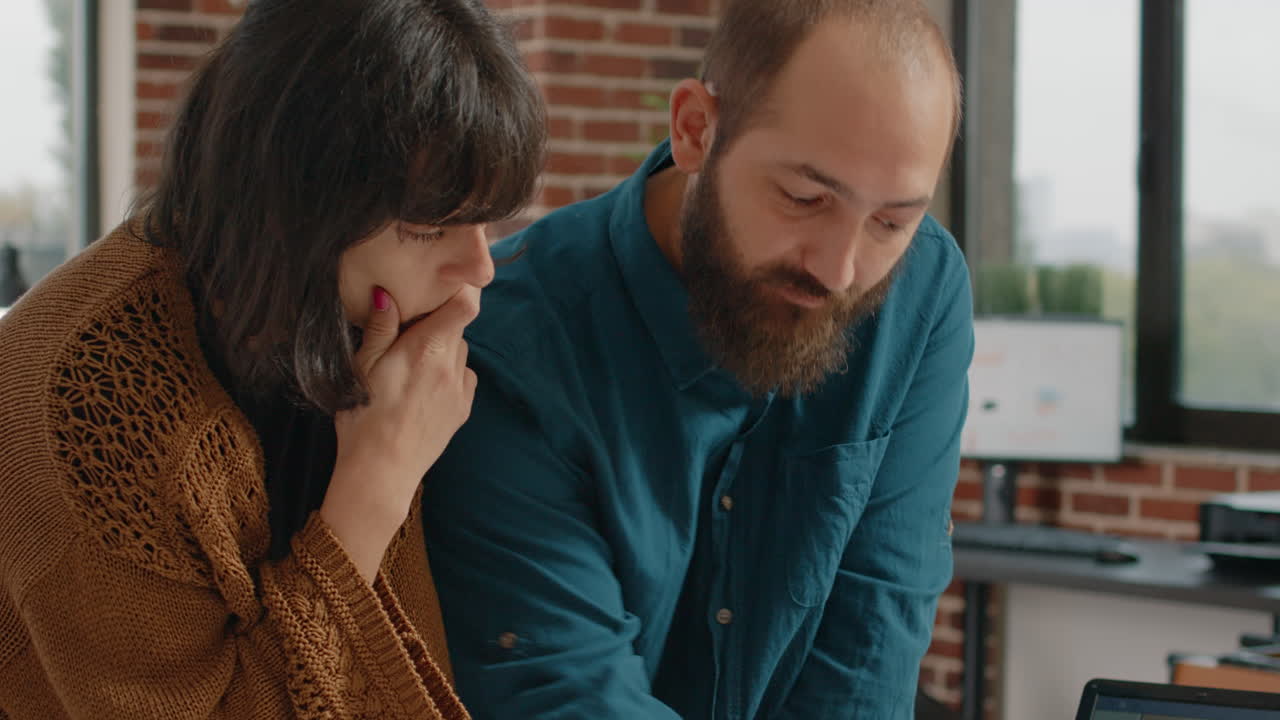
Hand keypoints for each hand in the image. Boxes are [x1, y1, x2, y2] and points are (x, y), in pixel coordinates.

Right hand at [321, 285, 479, 579]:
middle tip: (405, 335)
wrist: (381, 473)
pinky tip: (422, 389)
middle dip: (436, 325)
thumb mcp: (361, 366)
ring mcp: (461, 390)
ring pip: (458, 354)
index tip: (442, 286)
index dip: (460, 290)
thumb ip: (380, 328)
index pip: (466, 304)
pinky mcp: (463, 410)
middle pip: (457, 328)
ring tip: (410, 368)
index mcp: (429, 348)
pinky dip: (447, 376)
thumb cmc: (364, 418)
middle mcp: (453, 366)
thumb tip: (387, 293)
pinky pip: (462, 379)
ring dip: (441, 351)